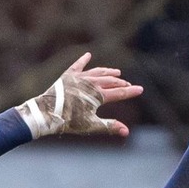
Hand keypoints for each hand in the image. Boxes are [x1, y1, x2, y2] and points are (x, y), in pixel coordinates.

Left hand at [17, 53, 143, 138]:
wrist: (47, 112)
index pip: (119, 92)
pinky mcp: (68, 76)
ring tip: (116, 72)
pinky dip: (83, 60)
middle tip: (128, 84)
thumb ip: (110, 126)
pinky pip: (78, 66)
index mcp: (98, 95)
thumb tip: (126, 131)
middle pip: (110, 81)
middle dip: (121, 82)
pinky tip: (88, 55)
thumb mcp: (91, 125)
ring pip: (98, 72)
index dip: (131, 91)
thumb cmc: (69, 121)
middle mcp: (91, 83)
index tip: (140, 89)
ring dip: (108, 72)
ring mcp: (80, 78)